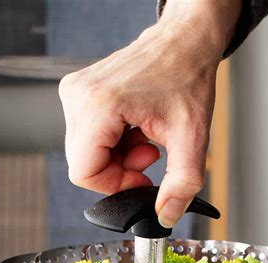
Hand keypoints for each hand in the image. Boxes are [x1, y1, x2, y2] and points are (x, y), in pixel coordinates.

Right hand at [58, 0, 240, 227]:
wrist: (184, 42)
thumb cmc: (187, 77)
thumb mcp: (192, 138)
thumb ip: (182, 185)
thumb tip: (166, 216)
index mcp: (99, 105)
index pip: (84, 173)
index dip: (114, 186)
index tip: (140, 179)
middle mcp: (79, 96)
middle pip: (84, 165)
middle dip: (119, 172)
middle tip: (148, 156)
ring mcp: (75, 93)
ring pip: (86, 153)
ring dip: (118, 158)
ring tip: (146, 140)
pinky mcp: (79, 93)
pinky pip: (88, 137)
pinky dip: (114, 144)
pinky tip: (136, 131)